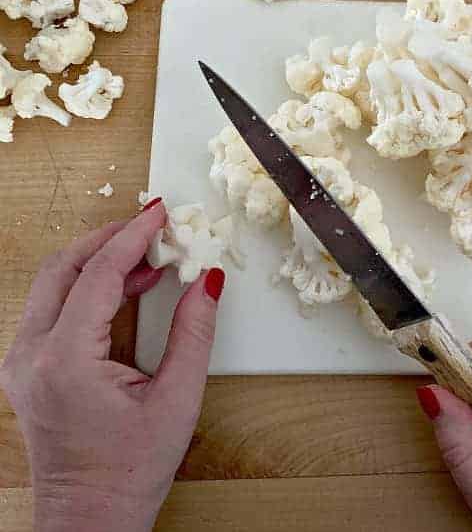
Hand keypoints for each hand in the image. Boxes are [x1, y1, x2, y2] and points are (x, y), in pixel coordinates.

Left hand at [0, 200, 225, 531]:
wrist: (89, 522)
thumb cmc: (128, 472)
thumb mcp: (177, 400)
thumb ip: (195, 333)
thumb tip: (206, 281)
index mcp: (64, 360)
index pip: (100, 274)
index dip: (133, 236)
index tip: (158, 213)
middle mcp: (31, 354)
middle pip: (65, 266)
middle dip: (110, 238)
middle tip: (151, 227)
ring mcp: (21, 360)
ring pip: (55, 281)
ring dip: (99, 260)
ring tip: (148, 258)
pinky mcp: (27, 366)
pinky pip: (54, 305)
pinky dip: (89, 285)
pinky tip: (127, 287)